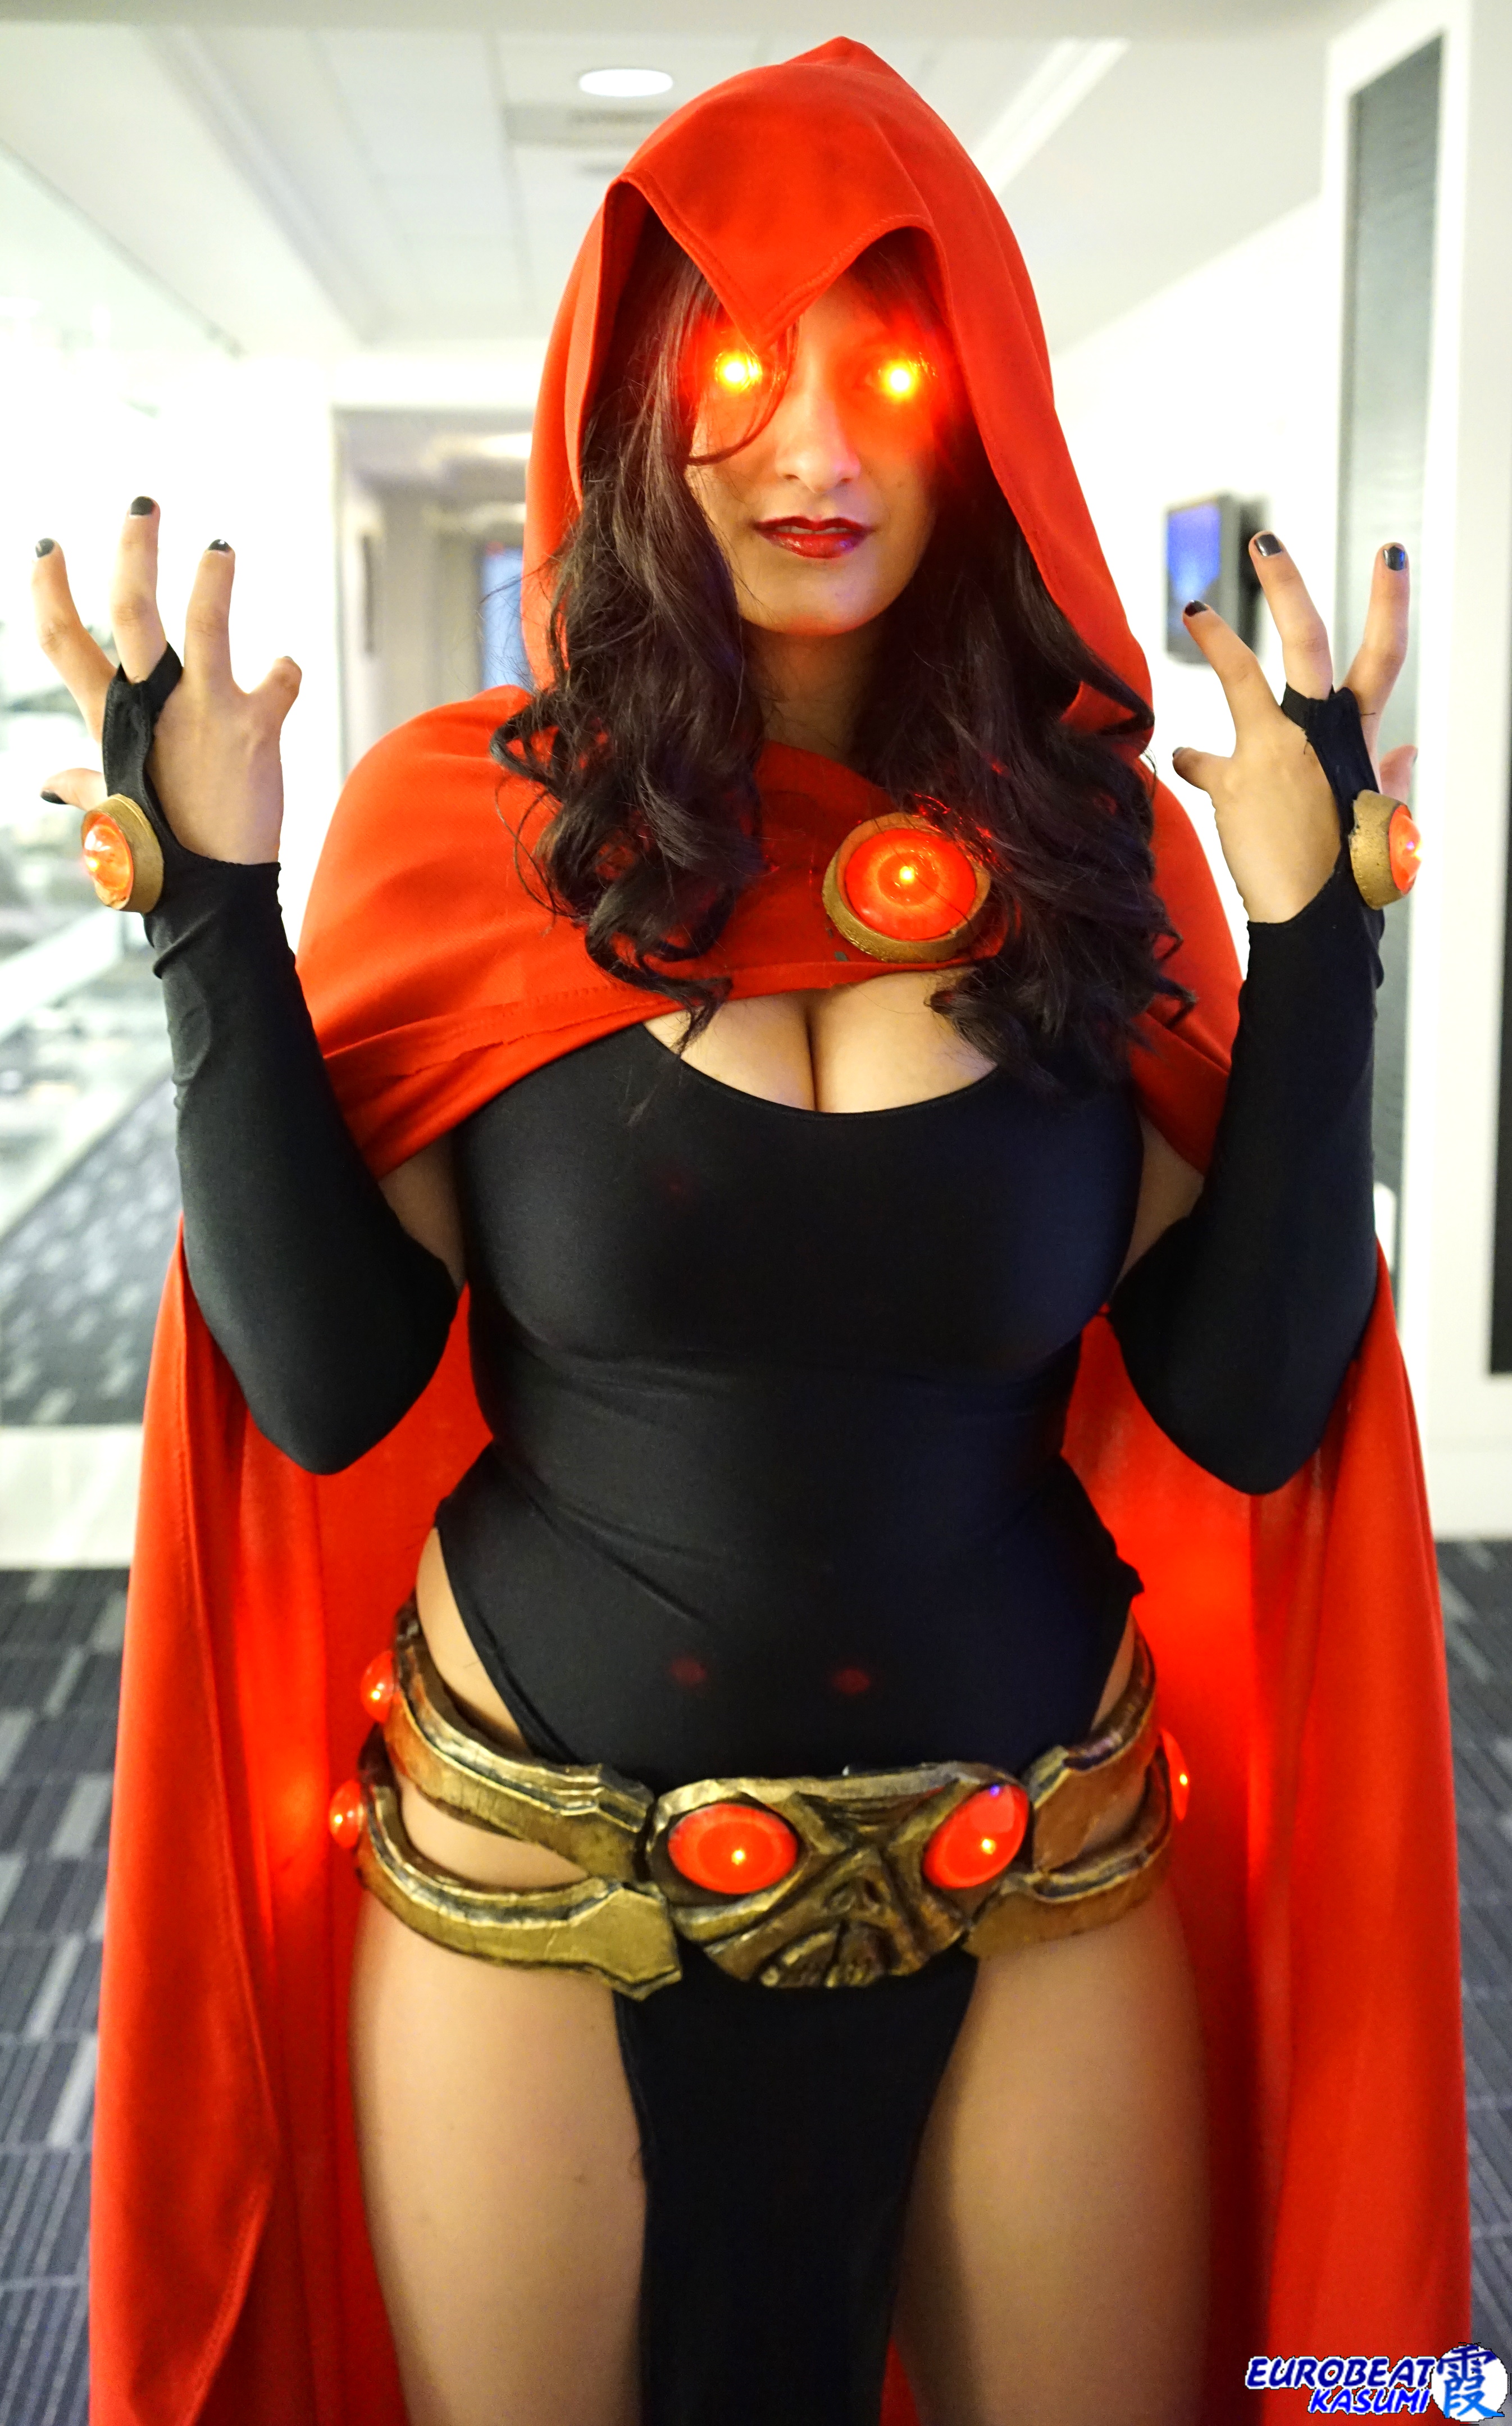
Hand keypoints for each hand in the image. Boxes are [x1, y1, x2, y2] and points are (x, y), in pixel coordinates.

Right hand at [30, 498, 299, 862]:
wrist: (211, 891)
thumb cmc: (157, 853)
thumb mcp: (110, 812)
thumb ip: (84, 785)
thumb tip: (49, 783)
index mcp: (111, 721)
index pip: (63, 642)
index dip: (48, 590)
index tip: (45, 548)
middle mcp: (153, 707)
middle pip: (130, 612)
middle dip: (134, 551)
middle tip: (143, 505)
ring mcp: (204, 712)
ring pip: (205, 624)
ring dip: (214, 579)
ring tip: (221, 545)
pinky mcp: (256, 727)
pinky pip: (279, 679)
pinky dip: (284, 670)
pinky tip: (284, 665)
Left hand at [1170, 535, 1411, 923]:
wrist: (1319, 917)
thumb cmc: (1354, 873)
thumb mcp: (1385, 820)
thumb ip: (1390, 778)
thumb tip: (1407, 751)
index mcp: (1358, 736)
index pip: (1382, 655)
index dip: (1388, 601)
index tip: (1389, 555)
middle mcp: (1319, 732)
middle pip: (1307, 640)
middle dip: (1286, 586)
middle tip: (1265, 543)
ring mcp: (1276, 750)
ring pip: (1241, 675)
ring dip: (1215, 637)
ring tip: (1195, 606)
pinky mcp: (1237, 780)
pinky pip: (1203, 760)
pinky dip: (1193, 761)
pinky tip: (1179, 760)